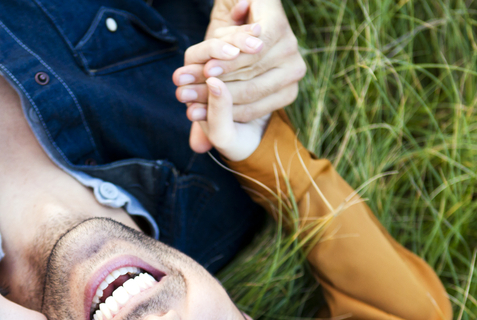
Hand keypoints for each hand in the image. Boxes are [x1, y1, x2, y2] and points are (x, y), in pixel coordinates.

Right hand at [173, 0, 303, 151]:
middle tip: (181, 97)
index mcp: (288, 90)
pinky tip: (210, 62)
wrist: (240, 5)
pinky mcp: (279, 24)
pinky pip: (252, 47)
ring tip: (186, 80)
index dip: (218, 113)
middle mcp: (295, 70)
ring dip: (216, 75)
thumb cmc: (233, 49)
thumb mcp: (224, 84)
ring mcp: (291, 47)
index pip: (250, 109)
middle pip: (249, 90)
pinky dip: (229, 55)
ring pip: (247, 69)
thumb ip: (214, 112)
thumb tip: (199, 148)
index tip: (190, 114)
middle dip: (211, 95)